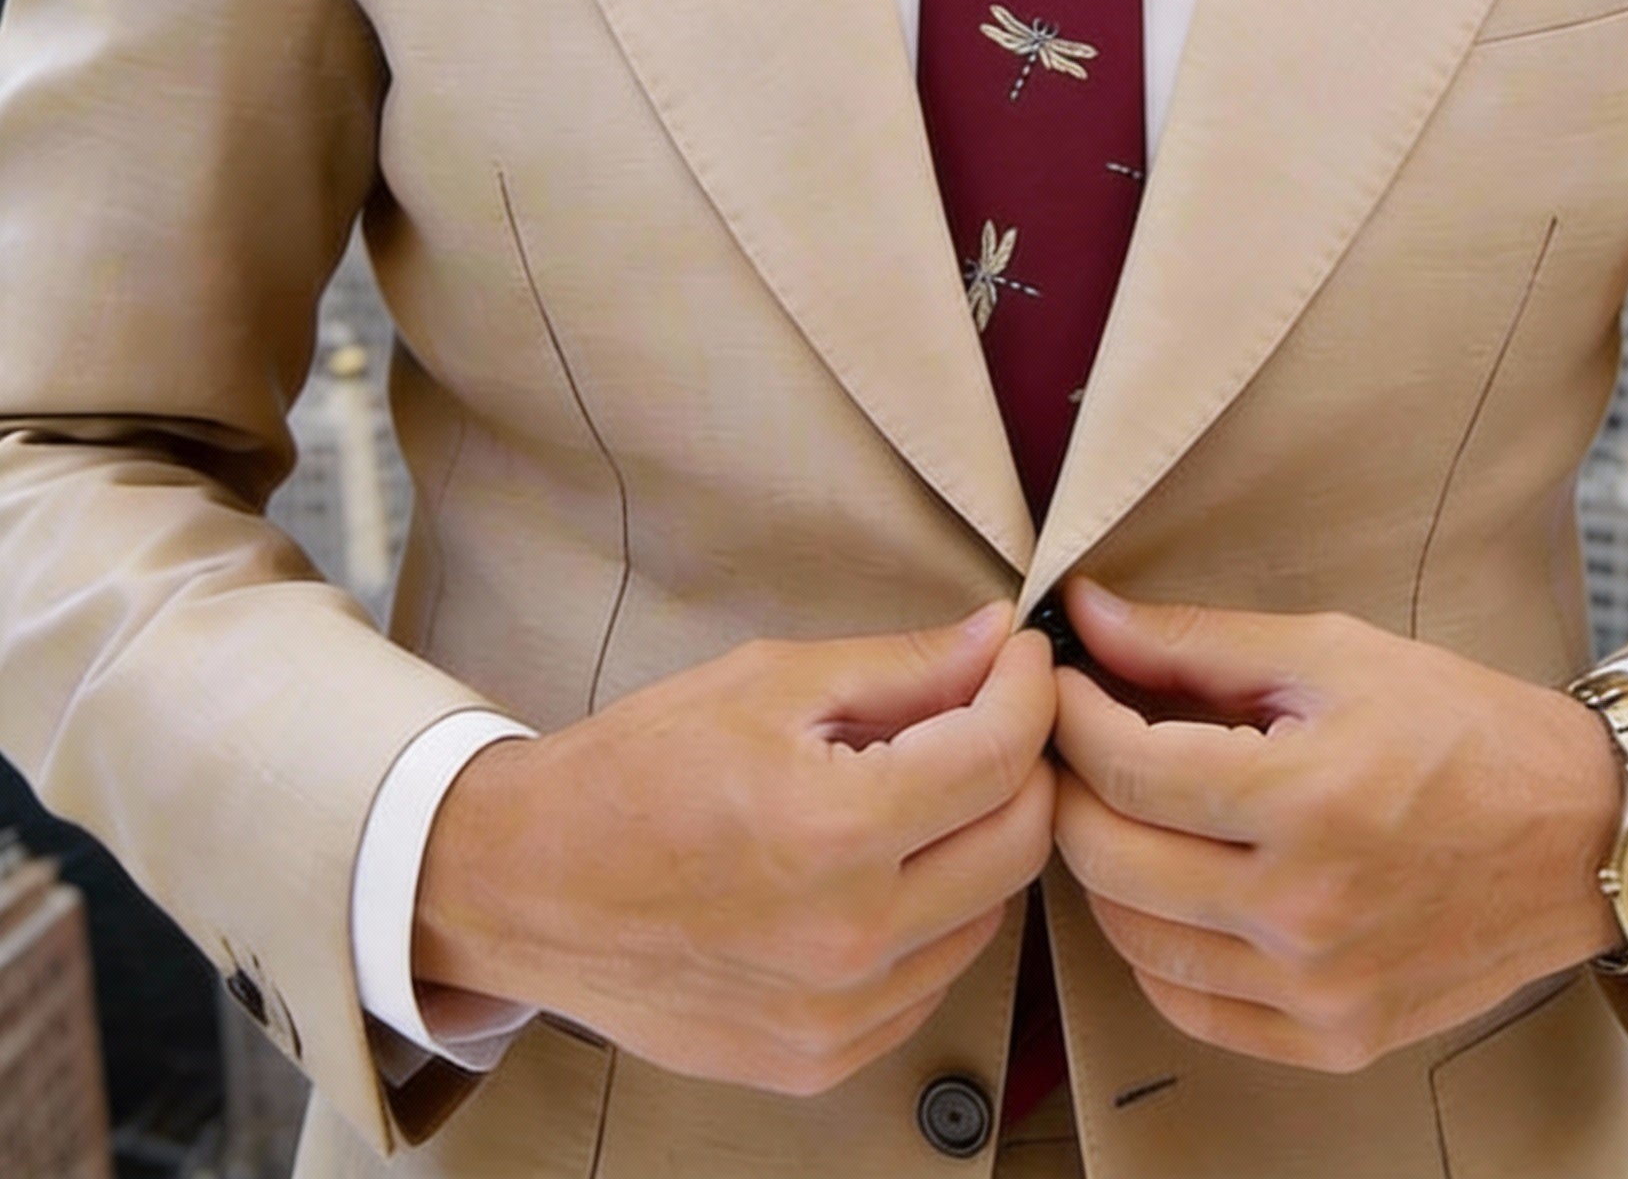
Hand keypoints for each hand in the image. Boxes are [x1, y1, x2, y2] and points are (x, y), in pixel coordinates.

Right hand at [414, 604, 1055, 1094]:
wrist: (526, 885)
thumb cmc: (635, 772)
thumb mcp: (769, 683)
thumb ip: (902, 666)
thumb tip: (997, 641)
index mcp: (835, 830)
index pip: (1000, 756)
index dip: (1029, 690)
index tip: (1021, 659)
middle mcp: (850, 938)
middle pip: (1021, 842)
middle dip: (1024, 762)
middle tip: (989, 714)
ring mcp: (838, 1014)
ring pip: (989, 914)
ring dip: (981, 840)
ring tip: (922, 789)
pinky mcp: (821, 1059)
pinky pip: (933, 978)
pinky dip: (935, 915)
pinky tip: (884, 867)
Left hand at [1050, 579, 1624, 1073]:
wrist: (1582, 834)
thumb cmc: (1463, 729)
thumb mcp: (1332, 654)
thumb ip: (1196, 642)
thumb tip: (1087, 615)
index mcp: (1307, 801)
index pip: (1125, 767)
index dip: (1070, 715)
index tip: (1061, 681)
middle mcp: (1306, 910)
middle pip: (1109, 858)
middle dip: (1069, 786)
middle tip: (1074, 739)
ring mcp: (1319, 988)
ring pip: (1133, 939)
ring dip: (1103, 866)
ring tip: (1120, 806)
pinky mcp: (1335, 1037)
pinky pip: (1189, 1008)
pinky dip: (1154, 948)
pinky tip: (1168, 887)